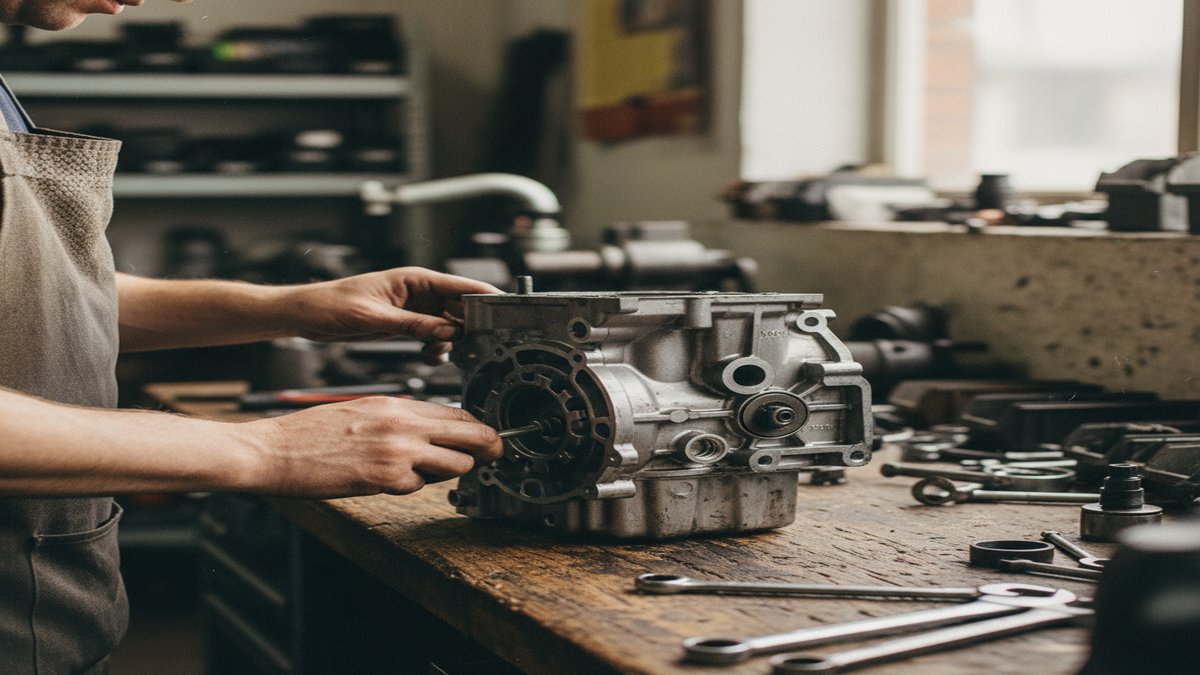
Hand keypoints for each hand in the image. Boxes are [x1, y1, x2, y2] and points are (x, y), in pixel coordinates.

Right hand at [242, 397, 502, 497]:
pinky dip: (408, 489)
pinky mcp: (385, 477)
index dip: (478, 429)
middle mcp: (403, 422)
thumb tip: (431, 433)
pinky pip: (419, 487)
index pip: (457, 413)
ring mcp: (397, 450)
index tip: (486, 439)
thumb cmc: (311, 434)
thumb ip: (398, 419)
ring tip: (421, 473)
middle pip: (472, 434)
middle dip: (489, 449)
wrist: (273, 451)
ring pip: (456, 464)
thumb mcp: (362, 412)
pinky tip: (382, 483)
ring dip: (448, 473)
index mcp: (396, 404)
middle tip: (494, 457)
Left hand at [279, 267, 500, 362]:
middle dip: (470, 325)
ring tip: (438, 351)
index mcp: (414, 280)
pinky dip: (438, 347)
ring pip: (449, 324)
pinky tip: (430, 356)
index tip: (503, 312)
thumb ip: (413, 324)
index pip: (460, 285)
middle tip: (478, 345)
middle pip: (460, 306)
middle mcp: (419, 292)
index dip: (484, 298)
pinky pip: (434, 335)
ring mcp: (414, 309)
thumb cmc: (333, 304)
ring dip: (451, 340)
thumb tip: (448, 331)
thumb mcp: (375, 317)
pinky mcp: (406, 324)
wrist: (309, 316)